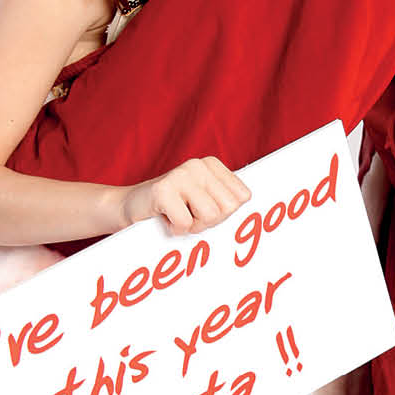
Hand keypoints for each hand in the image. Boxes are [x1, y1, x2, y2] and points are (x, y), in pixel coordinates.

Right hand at [120, 156, 252, 235]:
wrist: (129, 207)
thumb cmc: (172, 209)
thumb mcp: (204, 202)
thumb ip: (227, 203)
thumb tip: (265, 218)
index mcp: (213, 165)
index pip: (242, 198)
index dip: (224, 214)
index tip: (203, 210)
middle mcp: (198, 165)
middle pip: (228, 209)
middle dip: (209, 221)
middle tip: (189, 215)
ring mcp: (180, 175)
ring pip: (210, 216)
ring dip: (192, 226)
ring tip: (177, 215)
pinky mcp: (163, 190)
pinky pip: (185, 223)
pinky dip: (175, 229)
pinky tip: (164, 218)